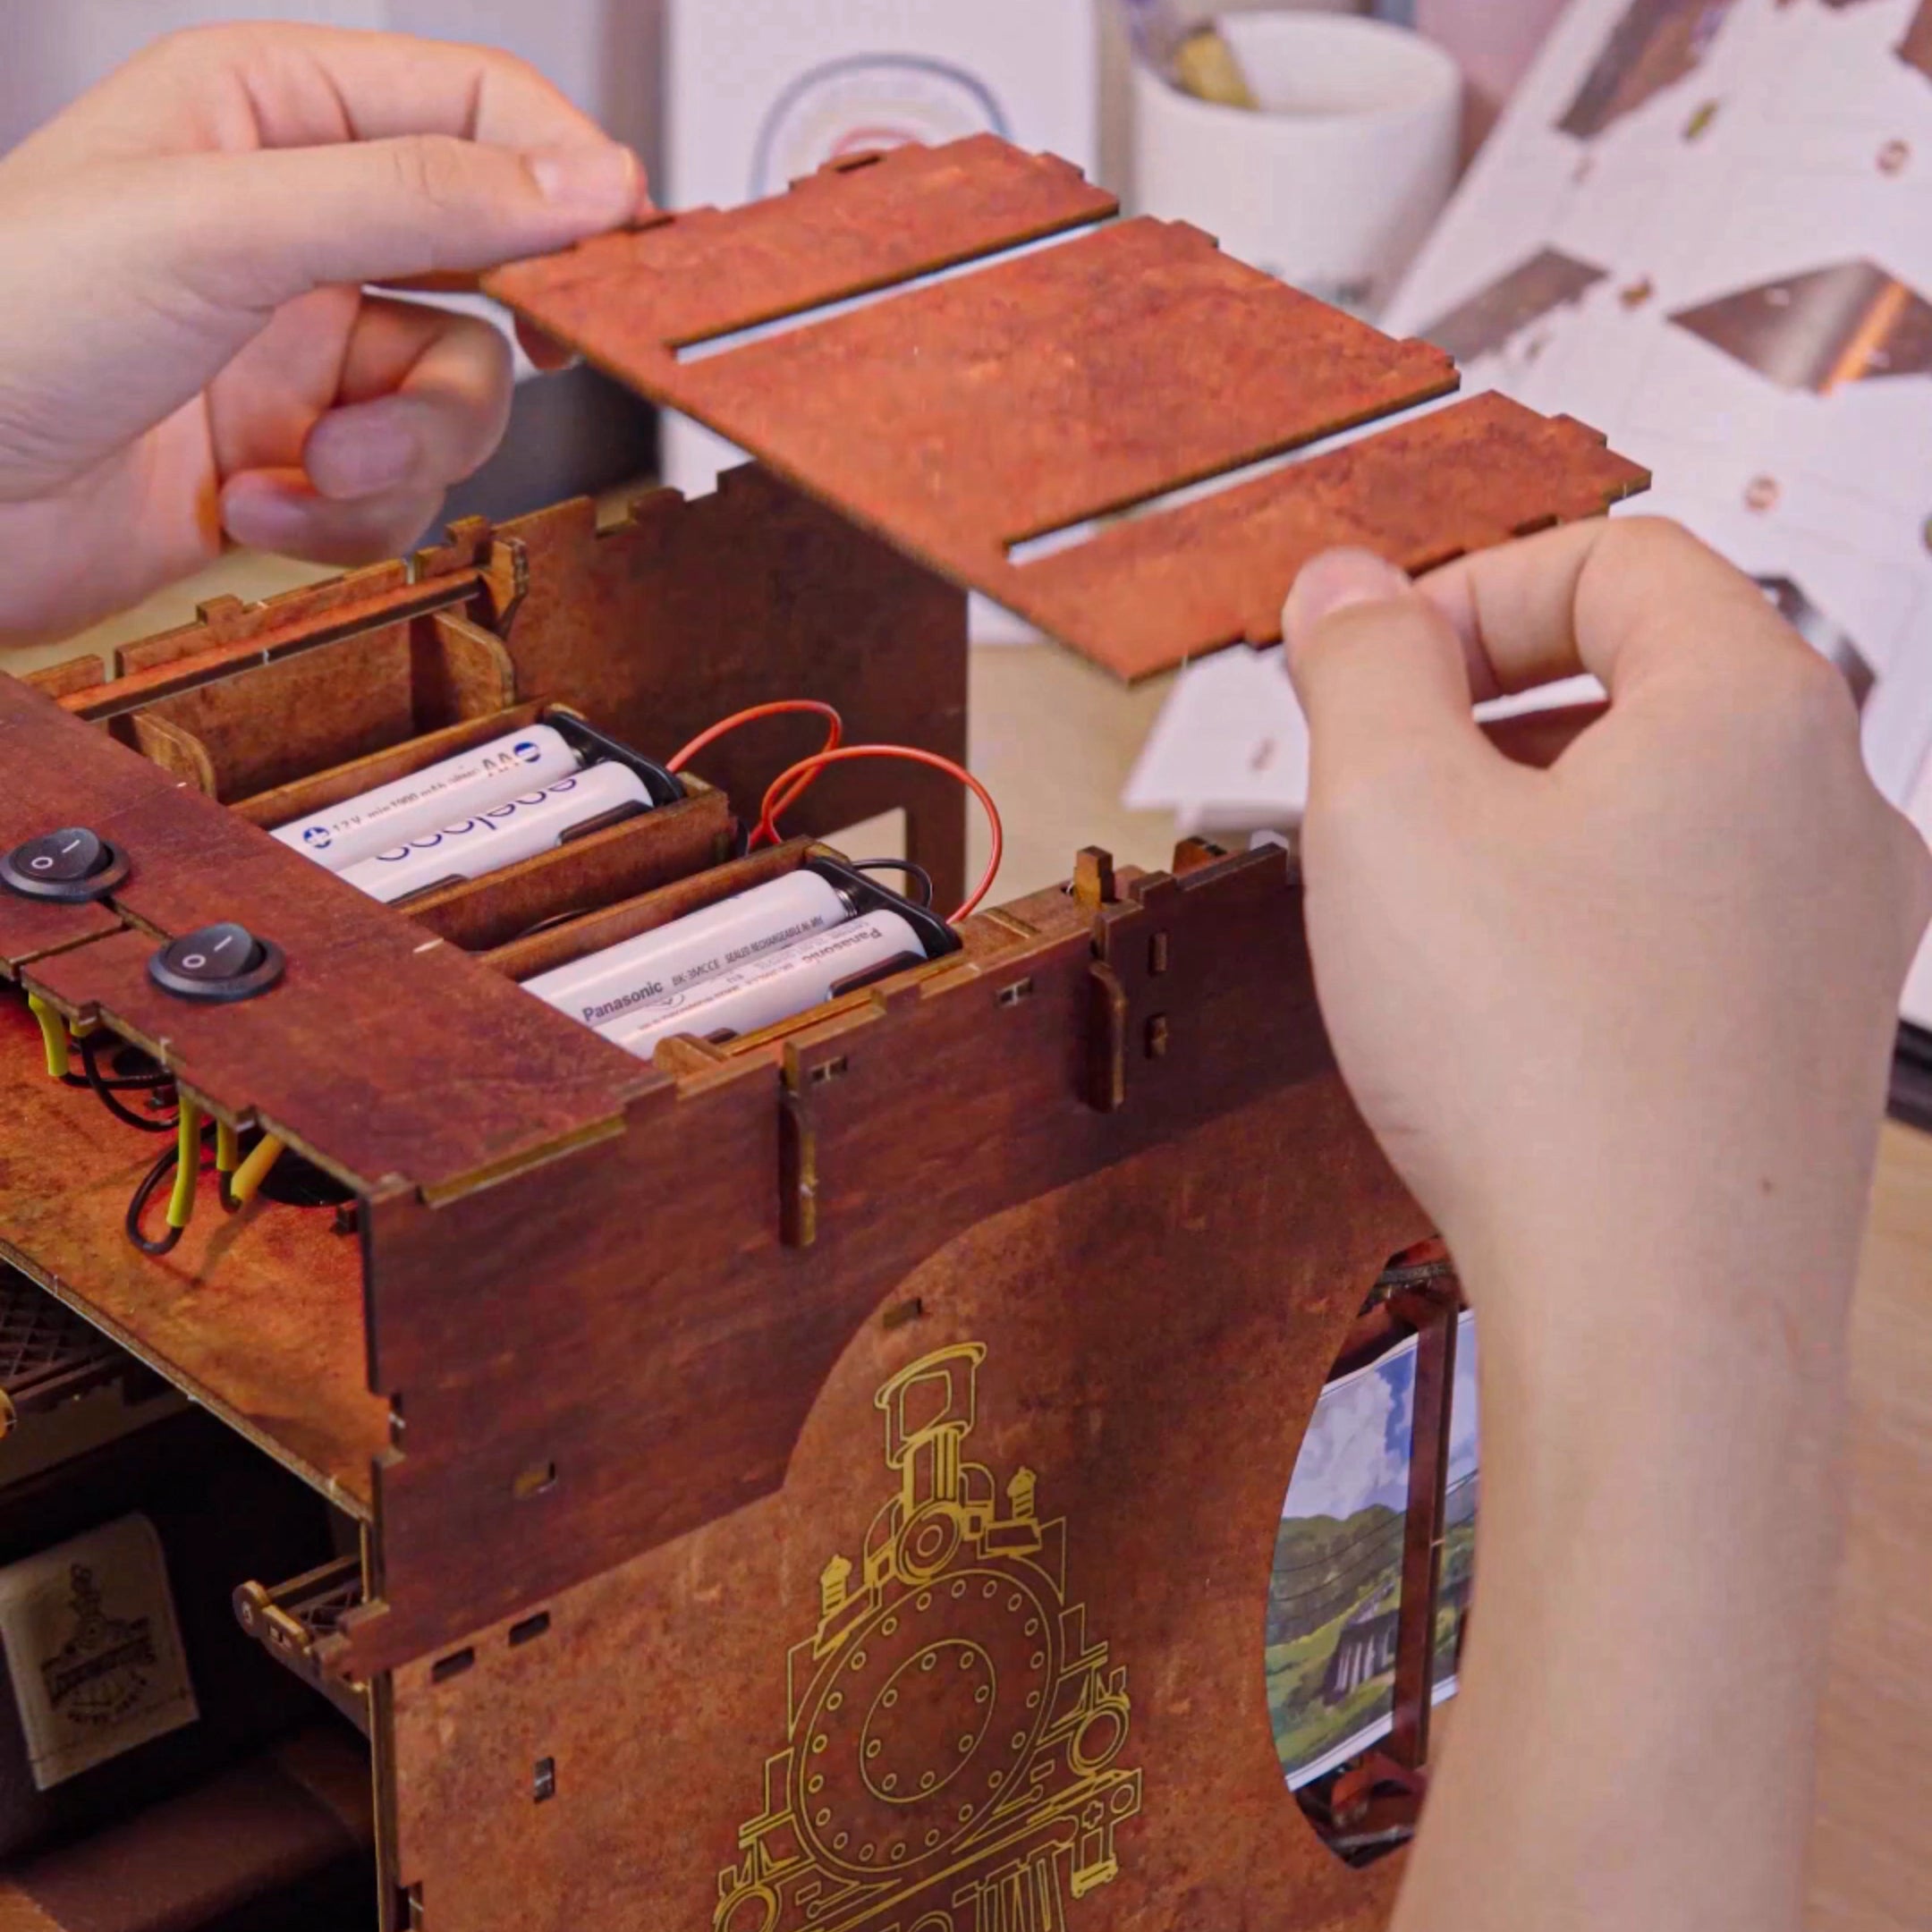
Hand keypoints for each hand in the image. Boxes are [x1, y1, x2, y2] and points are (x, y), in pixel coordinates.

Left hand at [0, 25, 650, 647]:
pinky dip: (348, 517)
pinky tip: (259, 507)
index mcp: (273, 114)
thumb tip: (575, 180)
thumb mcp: (225, 226)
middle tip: (497, 369)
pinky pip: (401, 491)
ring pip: (459, 400)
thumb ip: (417, 197)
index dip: (560, 173)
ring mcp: (303, 351)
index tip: (618, 243)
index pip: (475, 108)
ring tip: (319, 467)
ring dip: (404, 456)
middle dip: (484, 351)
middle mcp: (302, 229)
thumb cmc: (8, 325)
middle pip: (492, 275)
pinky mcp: (298, 459)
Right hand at [1283, 518, 1930, 1931]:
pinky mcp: (1812, 1039)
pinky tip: (1502, 1004)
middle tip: (1372, 786)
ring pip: (1668, 806)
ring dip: (1532, 813)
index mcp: (1754, 705)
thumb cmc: (1535, 1063)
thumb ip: (1359, 663)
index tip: (1365, 677)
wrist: (1658, 1322)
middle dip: (1489, 705)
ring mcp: (1843, 931)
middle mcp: (1836, 803)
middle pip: (1649, 677)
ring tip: (1422, 903)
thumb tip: (1346, 582)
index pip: (1616, 558)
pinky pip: (1690, 918)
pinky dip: (1585, 914)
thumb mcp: (1387, 814)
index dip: (1466, 592)